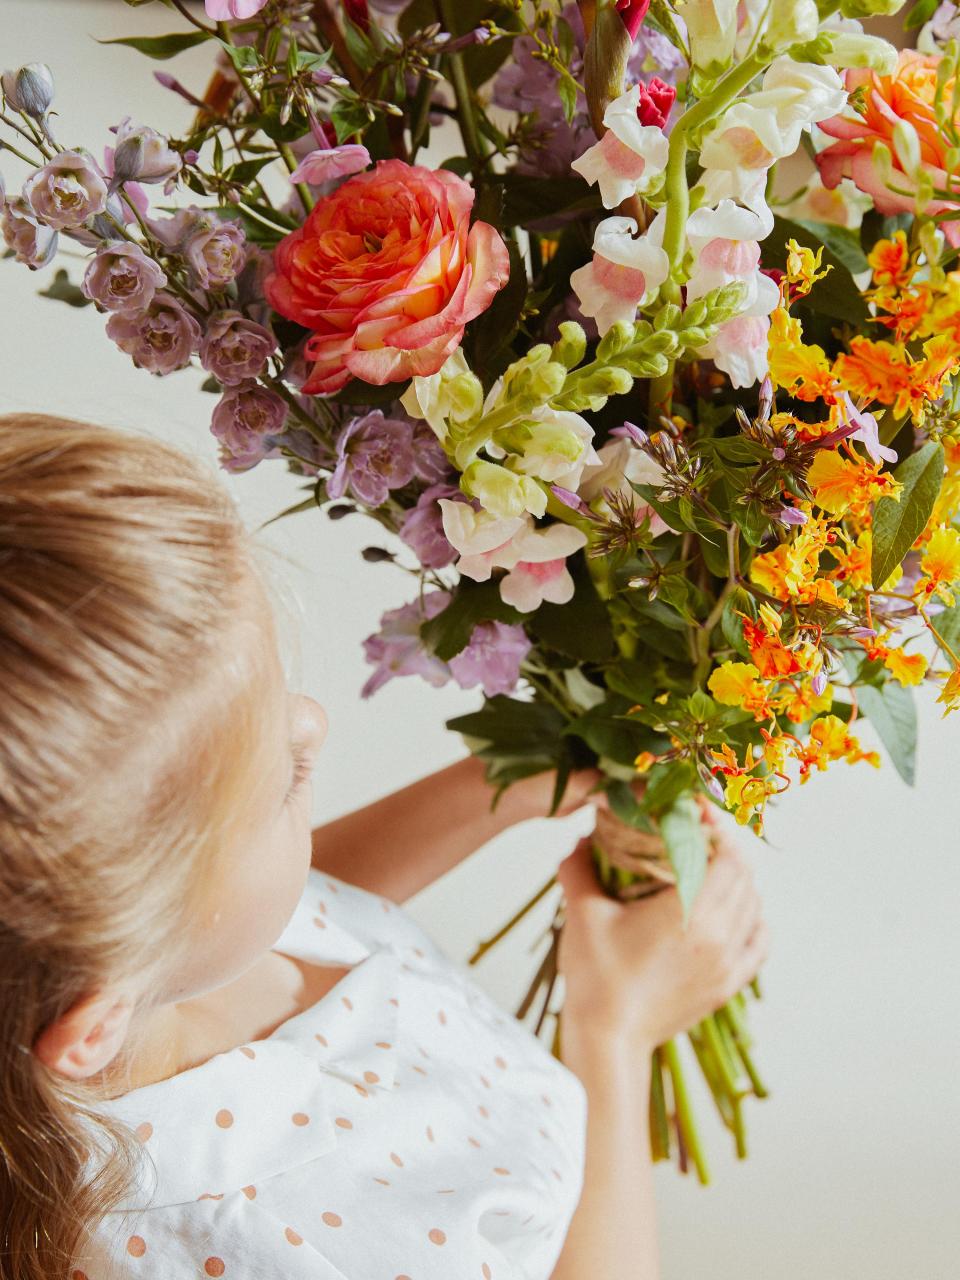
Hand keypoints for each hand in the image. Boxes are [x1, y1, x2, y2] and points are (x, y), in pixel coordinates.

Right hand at [555, 824, 768, 1050]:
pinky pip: (758, 945)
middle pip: (744, 877)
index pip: (727, 857)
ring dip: (740, 884)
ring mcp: (728, 963)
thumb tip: (579, 838)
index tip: (699, 816)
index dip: (717, 831)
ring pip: (754, 908)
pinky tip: (737, 915)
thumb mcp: (582, 913)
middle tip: (700, 839)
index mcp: (689, 910)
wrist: (609, 1039)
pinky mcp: (727, 986)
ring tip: (713, 873)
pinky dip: (753, 922)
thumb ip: (579, 868)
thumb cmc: (596, 976)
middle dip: (726, 853)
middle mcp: (719, 934)